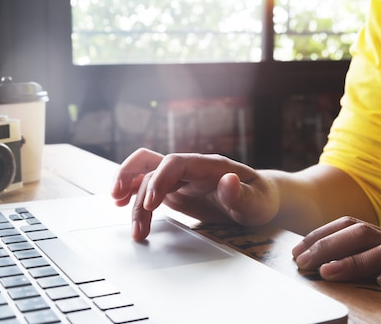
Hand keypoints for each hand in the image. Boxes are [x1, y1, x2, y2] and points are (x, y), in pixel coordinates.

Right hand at [111, 148, 279, 240]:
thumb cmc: (261, 198)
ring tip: (126, 217)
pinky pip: (148, 187)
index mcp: (208, 165)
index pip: (174, 163)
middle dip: (131, 178)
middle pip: (152, 163)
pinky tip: (123, 205)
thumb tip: (228, 180)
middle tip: (119, 201)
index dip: (158, 180)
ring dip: (130, 192)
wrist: (260, 199)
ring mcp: (180, 179)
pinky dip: (133, 193)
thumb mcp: (258, 201)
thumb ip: (242, 194)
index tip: (151, 203)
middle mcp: (190, 168)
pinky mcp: (175, 191)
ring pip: (145, 175)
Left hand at [292, 216, 380, 296]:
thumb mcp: (373, 275)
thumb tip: (311, 266)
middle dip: (329, 246)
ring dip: (355, 261)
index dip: (320, 236)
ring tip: (329, 273)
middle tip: (305, 263)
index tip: (296, 253)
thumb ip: (350, 267)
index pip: (348, 226)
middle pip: (362, 233)